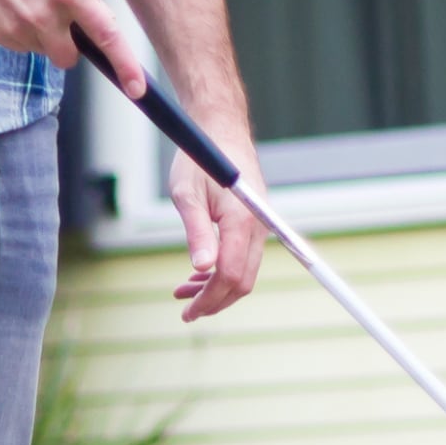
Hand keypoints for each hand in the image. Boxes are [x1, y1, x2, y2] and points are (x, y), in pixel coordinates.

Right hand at [0, 0, 146, 97]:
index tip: (136, 87)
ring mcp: (17, 28)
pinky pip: (20, 44)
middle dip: (71, 44)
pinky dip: (22, 30)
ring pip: (43, 51)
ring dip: (44, 34)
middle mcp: (43, 16)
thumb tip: (96, 7)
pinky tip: (11, 0)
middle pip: (70, 58)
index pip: (105, 36)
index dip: (124, 65)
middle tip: (60, 17)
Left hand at [169, 129, 267, 320]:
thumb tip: (202, 268)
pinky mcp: (255, 223)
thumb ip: (196, 232)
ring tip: (185, 293)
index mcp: (242, 221)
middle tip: (186, 311)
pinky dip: (223, 272)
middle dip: (215, 300)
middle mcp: (259, 226)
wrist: (221, 131)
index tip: (188, 313)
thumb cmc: (200, 159)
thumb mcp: (187, 195)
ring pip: (244, 272)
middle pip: (243, 280)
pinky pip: (244, 257)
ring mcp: (260, 226)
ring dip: (217, 288)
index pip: (230, 275)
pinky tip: (199, 275)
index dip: (210, 299)